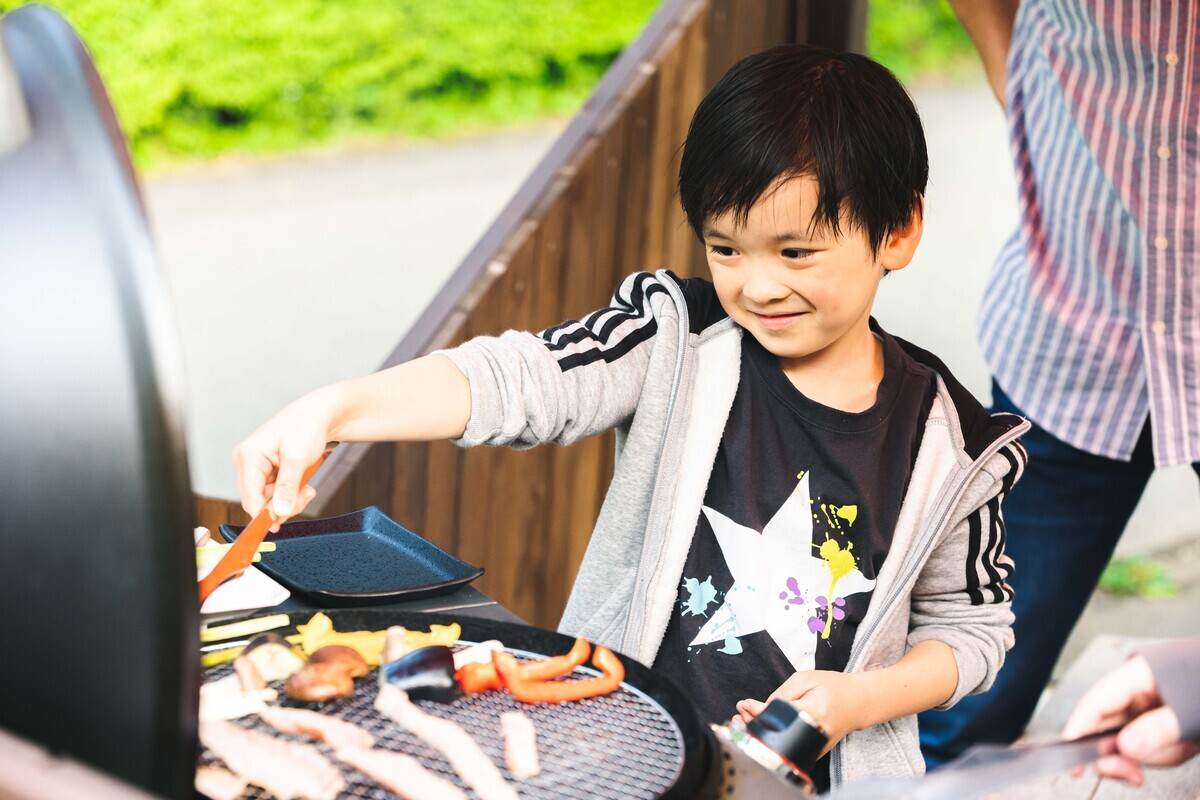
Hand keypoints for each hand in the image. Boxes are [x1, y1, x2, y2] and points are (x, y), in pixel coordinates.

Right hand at [232, 391, 336, 529]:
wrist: (320, 414)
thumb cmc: (307, 426)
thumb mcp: (298, 458)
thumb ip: (287, 487)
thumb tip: (279, 512)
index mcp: (247, 456)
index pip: (250, 499)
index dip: (266, 514)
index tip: (283, 522)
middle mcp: (246, 462)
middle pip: (258, 503)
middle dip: (283, 505)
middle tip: (306, 495)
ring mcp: (255, 467)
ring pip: (268, 501)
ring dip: (289, 500)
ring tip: (307, 488)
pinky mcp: (266, 471)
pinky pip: (275, 494)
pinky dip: (290, 494)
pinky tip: (303, 485)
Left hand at [736, 670, 866, 749]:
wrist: (858, 703)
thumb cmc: (833, 687)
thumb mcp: (806, 679)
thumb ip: (783, 693)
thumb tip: (761, 708)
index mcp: (814, 711)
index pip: (778, 716)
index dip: (757, 712)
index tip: (744, 704)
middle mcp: (814, 734)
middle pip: (776, 735)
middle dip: (753, 723)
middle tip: (740, 711)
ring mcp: (815, 746)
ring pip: (780, 744)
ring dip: (760, 731)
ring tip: (746, 717)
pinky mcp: (813, 751)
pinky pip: (788, 746)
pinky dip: (773, 737)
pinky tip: (761, 726)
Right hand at [1062, 655, 1199, 785]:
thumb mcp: (1191, 713)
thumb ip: (1157, 731)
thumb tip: (1123, 750)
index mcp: (1138, 674)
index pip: (1095, 704)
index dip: (1079, 732)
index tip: (1072, 763)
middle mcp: (1139, 687)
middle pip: (1108, 723)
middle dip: (1118, 753)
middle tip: (1130, 776)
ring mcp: (1153, 702)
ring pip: (1130, 736)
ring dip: (1147, 756)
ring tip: (1176, 753)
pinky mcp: (1167, 716)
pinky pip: (1151, 739)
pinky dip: (1159, 753)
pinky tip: (1176, 751)